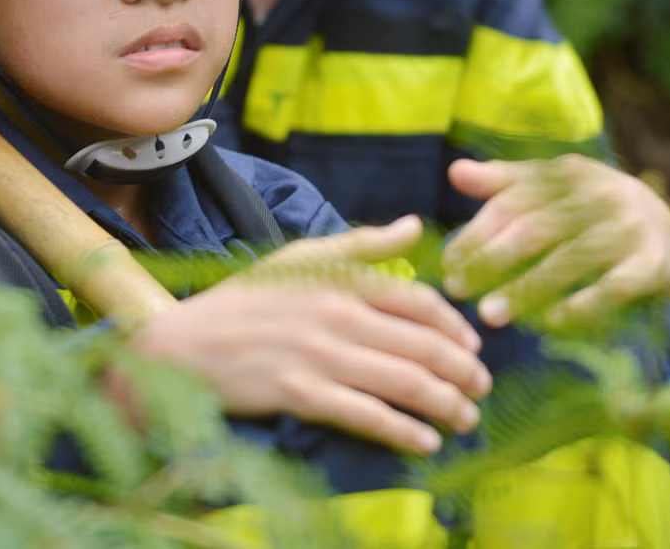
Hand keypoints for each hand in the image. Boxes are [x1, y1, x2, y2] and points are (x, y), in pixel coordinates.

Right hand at [120, 216, 491, 454]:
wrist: (187, 342)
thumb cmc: (248, 298)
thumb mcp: (301, 257)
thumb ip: (363, 244)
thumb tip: (415, 226)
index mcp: (340, 279)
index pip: (418, 302)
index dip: (455, 327)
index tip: (474, 345)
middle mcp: (337, 315)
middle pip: (421, 345)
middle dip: (462, 370)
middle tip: (482, 386)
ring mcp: (320, 356)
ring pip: (403, 382)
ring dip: (445, 404)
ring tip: (466, 418)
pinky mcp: (301, 394)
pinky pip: (366, 416)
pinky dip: (403, 431)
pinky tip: (426, 442)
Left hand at [441, 155, 669, 327]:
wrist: (667, 225)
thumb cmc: (587, 209)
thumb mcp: (549, 187)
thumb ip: (503, 183)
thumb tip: (455, 172)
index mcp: (568, 174)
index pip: (512, 202)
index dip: (477, 233)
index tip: (447, 264)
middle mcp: (600, 194)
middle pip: (535, 228)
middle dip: (491, 261)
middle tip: (457, 291)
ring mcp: (630, 228)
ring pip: (568, 259)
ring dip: (526, 289)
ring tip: (490, 316)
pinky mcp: (654, 263)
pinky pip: (614, 286)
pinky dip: (583, 304)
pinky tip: (551, 323)